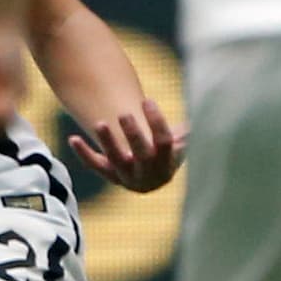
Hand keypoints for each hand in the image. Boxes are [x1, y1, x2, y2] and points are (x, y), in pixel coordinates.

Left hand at [66, 96, 181, 193]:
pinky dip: (84, 153)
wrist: (152, 179)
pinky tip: (72, 138)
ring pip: (116, 162)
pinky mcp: (110, 176)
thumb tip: (207, 102)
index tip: (148, 100)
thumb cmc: (168, 152)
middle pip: (141, 154)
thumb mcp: (181, 142)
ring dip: (108, 143)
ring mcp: (127, 177)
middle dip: (133, 134)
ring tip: (100, 123)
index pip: (164, 143)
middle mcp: (148, 174)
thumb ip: (189, 128)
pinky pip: (96, 166)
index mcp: (168, 164)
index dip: (157, 122)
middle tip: (124, 113)